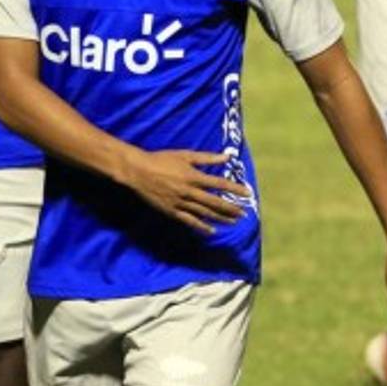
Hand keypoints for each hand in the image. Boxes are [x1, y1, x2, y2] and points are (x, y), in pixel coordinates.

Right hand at [121, 150, 250, 234]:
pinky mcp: (171, 211)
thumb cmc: (162, 159)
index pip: (220, 184)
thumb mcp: (185, 155)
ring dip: (220, 218)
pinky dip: (201, 227)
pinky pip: (189, 221)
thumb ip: (207, 158)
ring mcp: (180, 203)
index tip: (247, 193)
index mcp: (193, 176)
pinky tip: (211, 230)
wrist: (139, 171)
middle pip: (215, 202)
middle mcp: (189, 191)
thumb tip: (226, 156)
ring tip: (233, 222)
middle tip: (243, 213)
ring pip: (204, 213)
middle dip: (231, 208)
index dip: (235, 189)